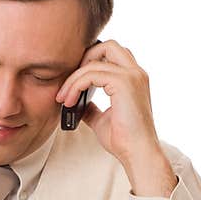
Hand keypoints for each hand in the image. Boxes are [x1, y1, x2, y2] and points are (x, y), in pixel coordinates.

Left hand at [56, 39, 176, 196]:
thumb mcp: (102, 119)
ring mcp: (132, 76)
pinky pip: (92, 73)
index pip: (112, 55)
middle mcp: (136, 73)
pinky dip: (76, 85)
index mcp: (134, 79)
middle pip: (108, 45)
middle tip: (69, 82)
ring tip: (63, 98)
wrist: (137, 154)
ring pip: (95, 60)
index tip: (73, 83)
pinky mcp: (124, 83)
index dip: (90, 62)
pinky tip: (69, 101)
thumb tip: (77, 101)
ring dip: (74, 78)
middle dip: (84, 59)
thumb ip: (92, 106)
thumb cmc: (123, 140)